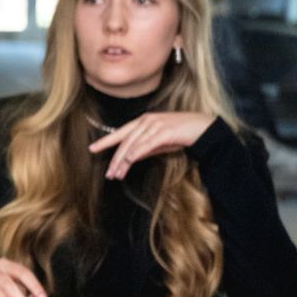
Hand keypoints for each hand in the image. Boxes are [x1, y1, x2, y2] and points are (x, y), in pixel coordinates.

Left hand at [88, 112, 216, 180]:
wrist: (204, 128)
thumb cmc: (181, 134)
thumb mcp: (159, 142)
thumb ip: (144, 148)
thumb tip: (129, 159)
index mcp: (143, 121)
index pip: (120, 132)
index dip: (106, 141)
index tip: (92, 149)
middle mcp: (146, 121)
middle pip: (125, 142)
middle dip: (115, 159)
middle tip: (108, 174)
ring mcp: (155, 125)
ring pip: (133, 145)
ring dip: (124, 162)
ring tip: (117, 175)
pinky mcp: (165, 131)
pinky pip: (147, 144)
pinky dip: (137, 153)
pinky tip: (130, 161)